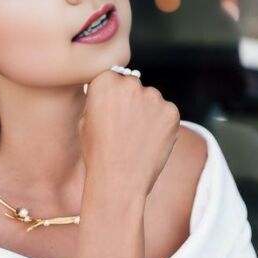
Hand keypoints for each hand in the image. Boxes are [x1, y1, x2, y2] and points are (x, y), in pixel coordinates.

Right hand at [78, 67, 179, 198]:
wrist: (119, 181)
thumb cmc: (98, 154)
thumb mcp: (85, 121)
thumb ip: (100, 99)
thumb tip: (112, 91)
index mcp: (104, 82)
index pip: (111, 77)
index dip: (110, 95)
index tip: (110, 111)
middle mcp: (130, 84)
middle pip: (132, 84)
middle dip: (130, 100)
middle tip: (124, 126)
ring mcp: (153, 97)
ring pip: (151, 98)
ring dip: (147, 112)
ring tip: (137, 138)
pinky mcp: (171, 111)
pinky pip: (166, 112)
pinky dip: (161, 124)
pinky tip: (149, 141)